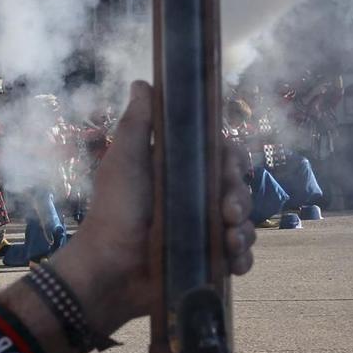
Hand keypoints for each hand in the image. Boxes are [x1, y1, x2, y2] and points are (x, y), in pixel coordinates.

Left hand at [56, 81, 254, 331]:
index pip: (221, 157)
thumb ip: (138, 124)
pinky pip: (238, 255)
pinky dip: (241, 257)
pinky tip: (233, 261)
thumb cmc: (114, 210)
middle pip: (237, 188)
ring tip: (228, 239)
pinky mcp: (205, 261)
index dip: (231, 160)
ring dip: (243, 229)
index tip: (226, 169)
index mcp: (177, 172)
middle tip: (227, 210)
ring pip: (243, 221)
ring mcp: (200, 231)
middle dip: (240, 197)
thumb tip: (143, 82)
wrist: (109, 269)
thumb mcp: (124, 161)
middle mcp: (192, 199)